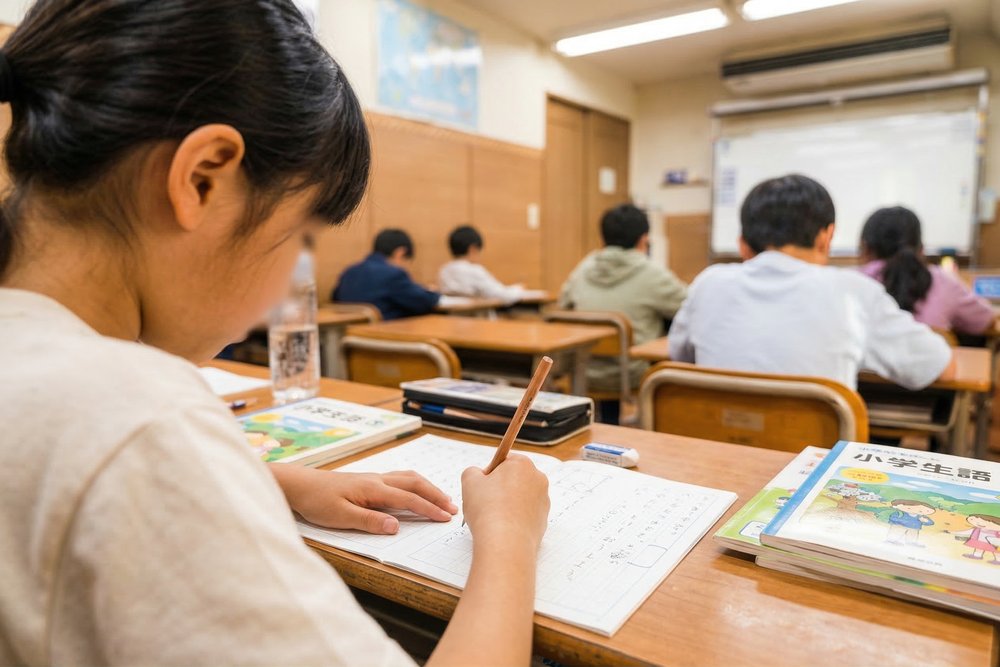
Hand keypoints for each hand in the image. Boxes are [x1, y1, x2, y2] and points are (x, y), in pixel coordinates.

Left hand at [275, 465, 457, 533]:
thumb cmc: (317, 501)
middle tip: (453, 507)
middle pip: (414, 483)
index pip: (409, 499)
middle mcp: (377, 480)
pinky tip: (415, 490)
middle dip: (436, 495)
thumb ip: (370, 521)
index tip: (446, 517)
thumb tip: (396, 526)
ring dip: (427, 487)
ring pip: (408, 478)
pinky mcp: (367, 480)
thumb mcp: (340, 518)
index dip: (429, 508)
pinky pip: (399, 478)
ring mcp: (373, 478)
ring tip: (442, 498)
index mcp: (373, 489)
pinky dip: (415, 484)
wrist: (299, 485)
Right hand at [461, 455, 548, 551]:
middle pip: (513, 480)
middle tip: (484, 502)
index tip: (481, 486)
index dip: (490, 473)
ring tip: (492, 518)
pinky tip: (502, 528)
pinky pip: (524, 515)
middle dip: (499, 489)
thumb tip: (477, 475)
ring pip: (519, 498)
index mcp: (523, 464)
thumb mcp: (469, 481)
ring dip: (506, 504)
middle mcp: (538, 480)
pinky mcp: (543, 521)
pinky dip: (513, 519)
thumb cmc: (488, 509)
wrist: (505, 543)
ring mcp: (543, 501)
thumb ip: (472, 472)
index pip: (504, 461)